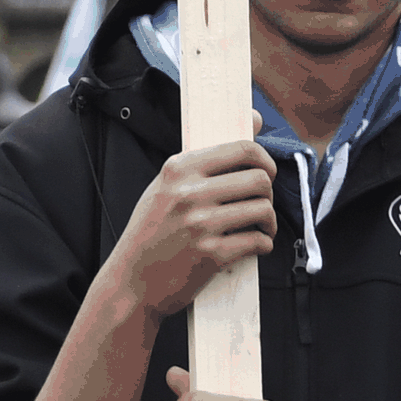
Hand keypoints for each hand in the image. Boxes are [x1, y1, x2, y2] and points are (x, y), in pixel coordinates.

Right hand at [105, 142, 276, 321]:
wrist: (132, 281)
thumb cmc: (151, 232)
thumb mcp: (166, 187)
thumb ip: (206, 158)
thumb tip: (253, 119)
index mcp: (178, 168)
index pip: (241, 149)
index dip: (264, 160)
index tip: (265, 172)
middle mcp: (189, 193)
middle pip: (259, 180)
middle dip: (268, 194)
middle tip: (260, 204)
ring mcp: (201, 224)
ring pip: (263, 210)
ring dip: (269, 221)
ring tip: (259, 227)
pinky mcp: (212, 254)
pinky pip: (258, 242)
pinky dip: (263, 244)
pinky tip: (252, 245)